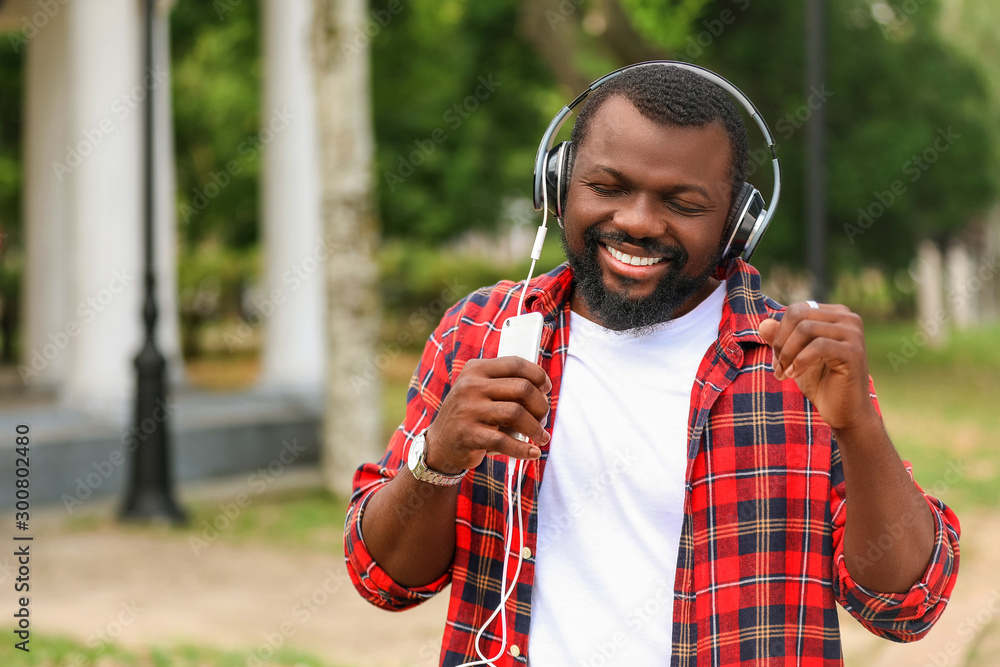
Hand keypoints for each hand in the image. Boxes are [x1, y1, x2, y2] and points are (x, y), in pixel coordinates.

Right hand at [423, 357, 551, 474]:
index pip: (516, 364)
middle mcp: (470, 386)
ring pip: (517, 414)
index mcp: (476, 370)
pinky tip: (532, 453)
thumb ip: (505, 384)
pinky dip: (523, 450)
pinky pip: (504, 441)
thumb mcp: (480, 391)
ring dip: (535, 428)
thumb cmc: (470, 415)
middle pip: (522, 388)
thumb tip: (543, 389)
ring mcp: (468, 410)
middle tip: (543, 418)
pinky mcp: (468, 435)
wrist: (440, 444)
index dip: (538, 375)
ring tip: (541, 437)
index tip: (546, 389)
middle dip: (540, 406)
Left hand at [757, 302, 875, 430]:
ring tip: (784, 373)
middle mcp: (848, 318)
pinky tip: (793, 375)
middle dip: (781, 342)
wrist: (844, 412)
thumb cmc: (821, 382)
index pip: (796, 310)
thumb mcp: (794, 357)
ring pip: (805, 329)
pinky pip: (818, 346)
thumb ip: (780, 338)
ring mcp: (854, 334)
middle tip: (778, 366)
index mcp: (835, 314)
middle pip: (798, 316)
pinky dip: (799, 361)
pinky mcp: (854, 352)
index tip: (777, 358)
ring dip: (788, 354)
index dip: (779, 333)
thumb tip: (763, 324)